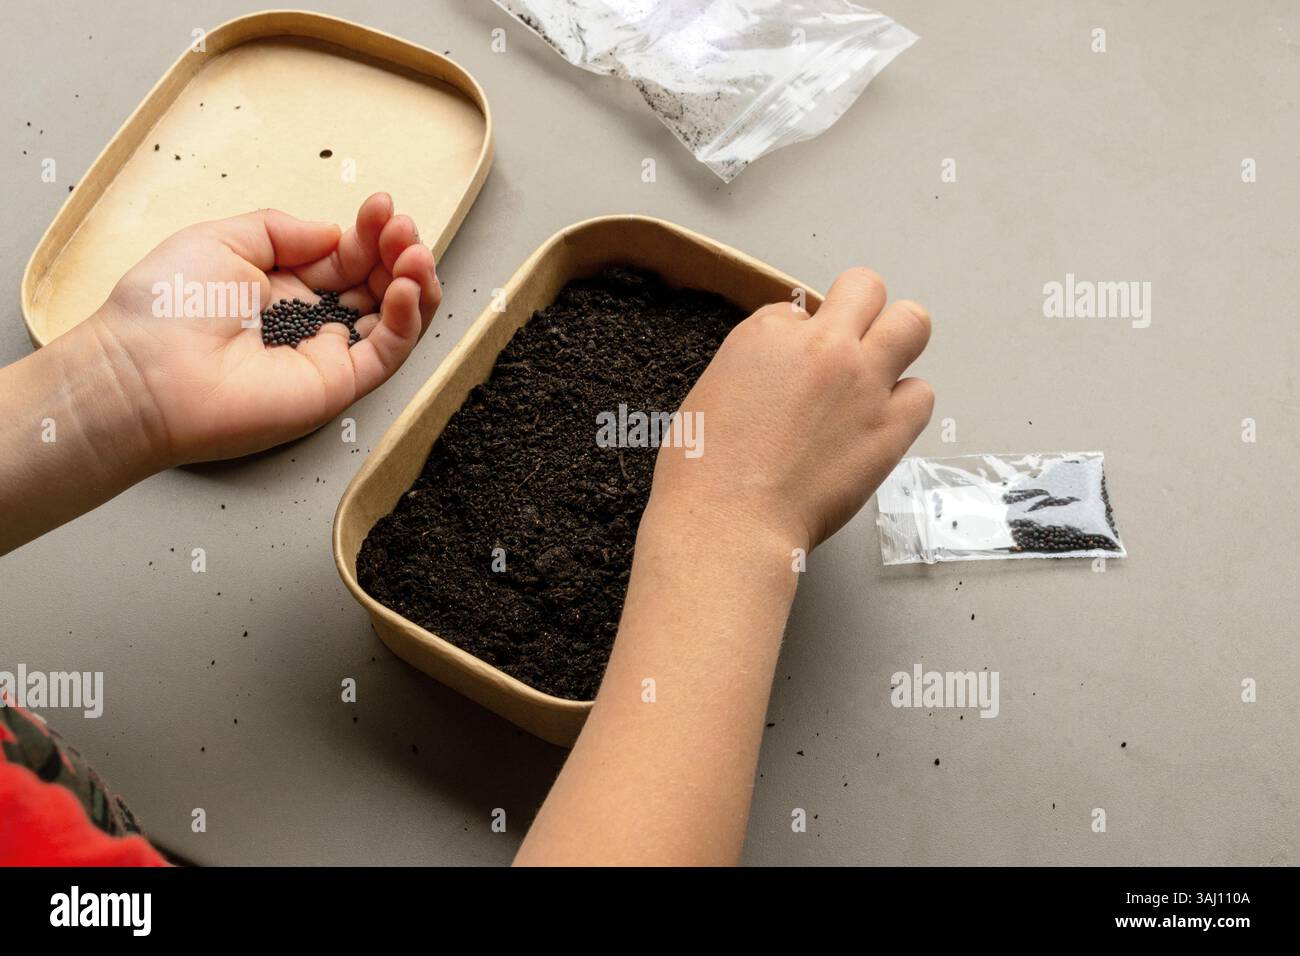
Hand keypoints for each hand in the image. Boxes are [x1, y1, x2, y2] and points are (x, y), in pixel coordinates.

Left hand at [85, 192, 439, 465]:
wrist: (143, 371)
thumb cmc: (165, 309)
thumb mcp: (221, 239)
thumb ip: (280, 230)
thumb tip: (333, 231)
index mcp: (282, 287)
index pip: (346, 257)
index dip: (369, 232)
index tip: (380, 205)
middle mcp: (309, 321)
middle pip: (378, 285)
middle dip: (397, 252)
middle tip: (401, 228)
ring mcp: (326, 355)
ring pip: (394, 320)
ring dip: (415, 283)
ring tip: (414, 252)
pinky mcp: (337, 385)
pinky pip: (387, 353)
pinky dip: (407, 320)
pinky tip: (405, 287)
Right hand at [648, 267, 932, 551]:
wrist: (729, 520)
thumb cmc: (703, 469)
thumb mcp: (708, 393)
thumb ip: (751, 368)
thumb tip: (778, 373)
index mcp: (766, 333)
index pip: (796, 309)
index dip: (796, 338)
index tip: (790, 369)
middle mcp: (822, 346)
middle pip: (865, 288)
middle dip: (860, 310)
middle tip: (850, 344)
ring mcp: (863, 383)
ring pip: (913, 323)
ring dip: (897, 343)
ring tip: (878, 376)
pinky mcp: (890, 427)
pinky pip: (922, 393)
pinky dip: (905, 405)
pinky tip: (880, 424)